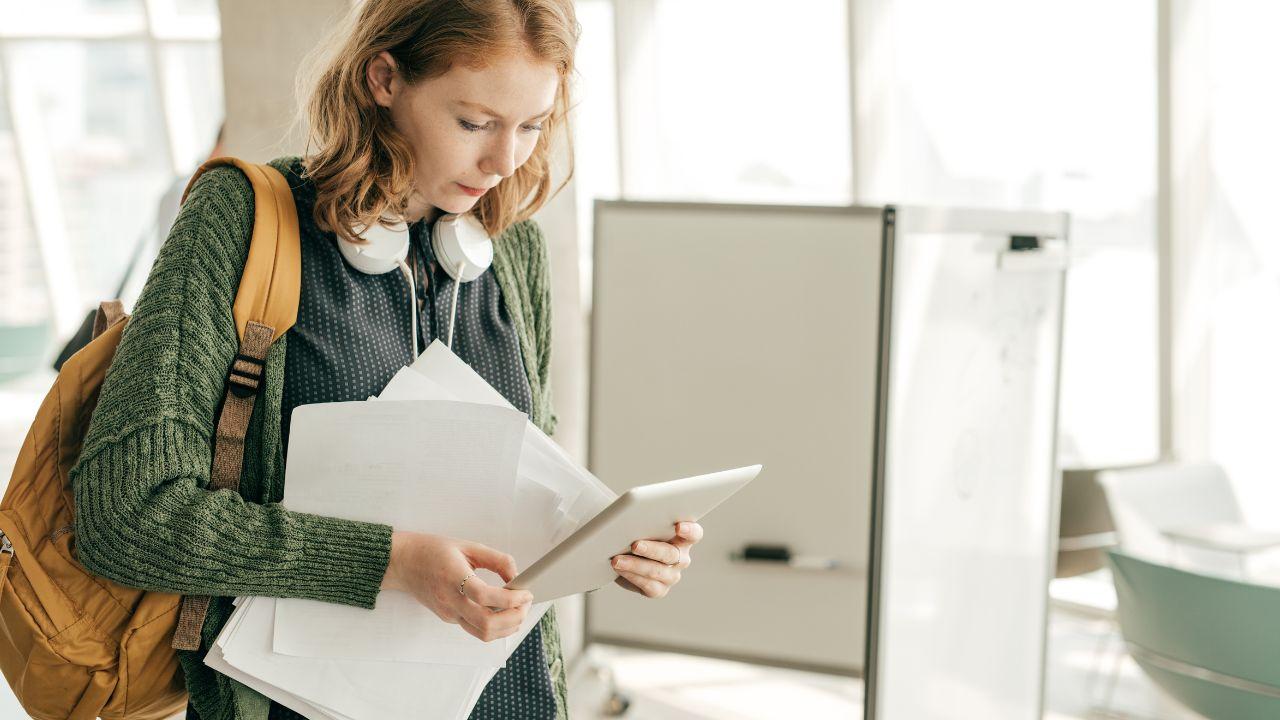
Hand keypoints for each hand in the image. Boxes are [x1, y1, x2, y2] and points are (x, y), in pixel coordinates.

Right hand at [381, 531, 532, 641]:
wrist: (404, 563)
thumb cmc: (434, 551)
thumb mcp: (468, 546)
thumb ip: (496, 560)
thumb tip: (517, 578)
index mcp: (453, 577)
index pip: (484, 596)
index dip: (510, 598)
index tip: (526, 592)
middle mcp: (449, 600)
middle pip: (486, 624)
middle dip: (514, 618)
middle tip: (526, 604)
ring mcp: (448, 613)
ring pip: (482, 634)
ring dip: (507, 627)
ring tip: (519, 610)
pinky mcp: (448, 619)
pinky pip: (476, 629)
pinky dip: (496, 626)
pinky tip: (504, 613)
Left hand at [610, 521, 703, 598]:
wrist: (624, 553)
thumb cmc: (637, 532)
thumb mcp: (643, 523)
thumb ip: (646, 520)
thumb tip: (632, 518)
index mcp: (683, 538)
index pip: (695, 533)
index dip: (689, 530)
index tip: (678, 526)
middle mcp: (681, 558)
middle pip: (671, 554)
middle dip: (651, 549)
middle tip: (634, 545)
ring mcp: (672, 575)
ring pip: (658, 571)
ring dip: (635, 565)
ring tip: (617, 560)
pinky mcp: (660, 589)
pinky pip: (649, 586)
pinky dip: (632, 577)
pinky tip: (620, 570)